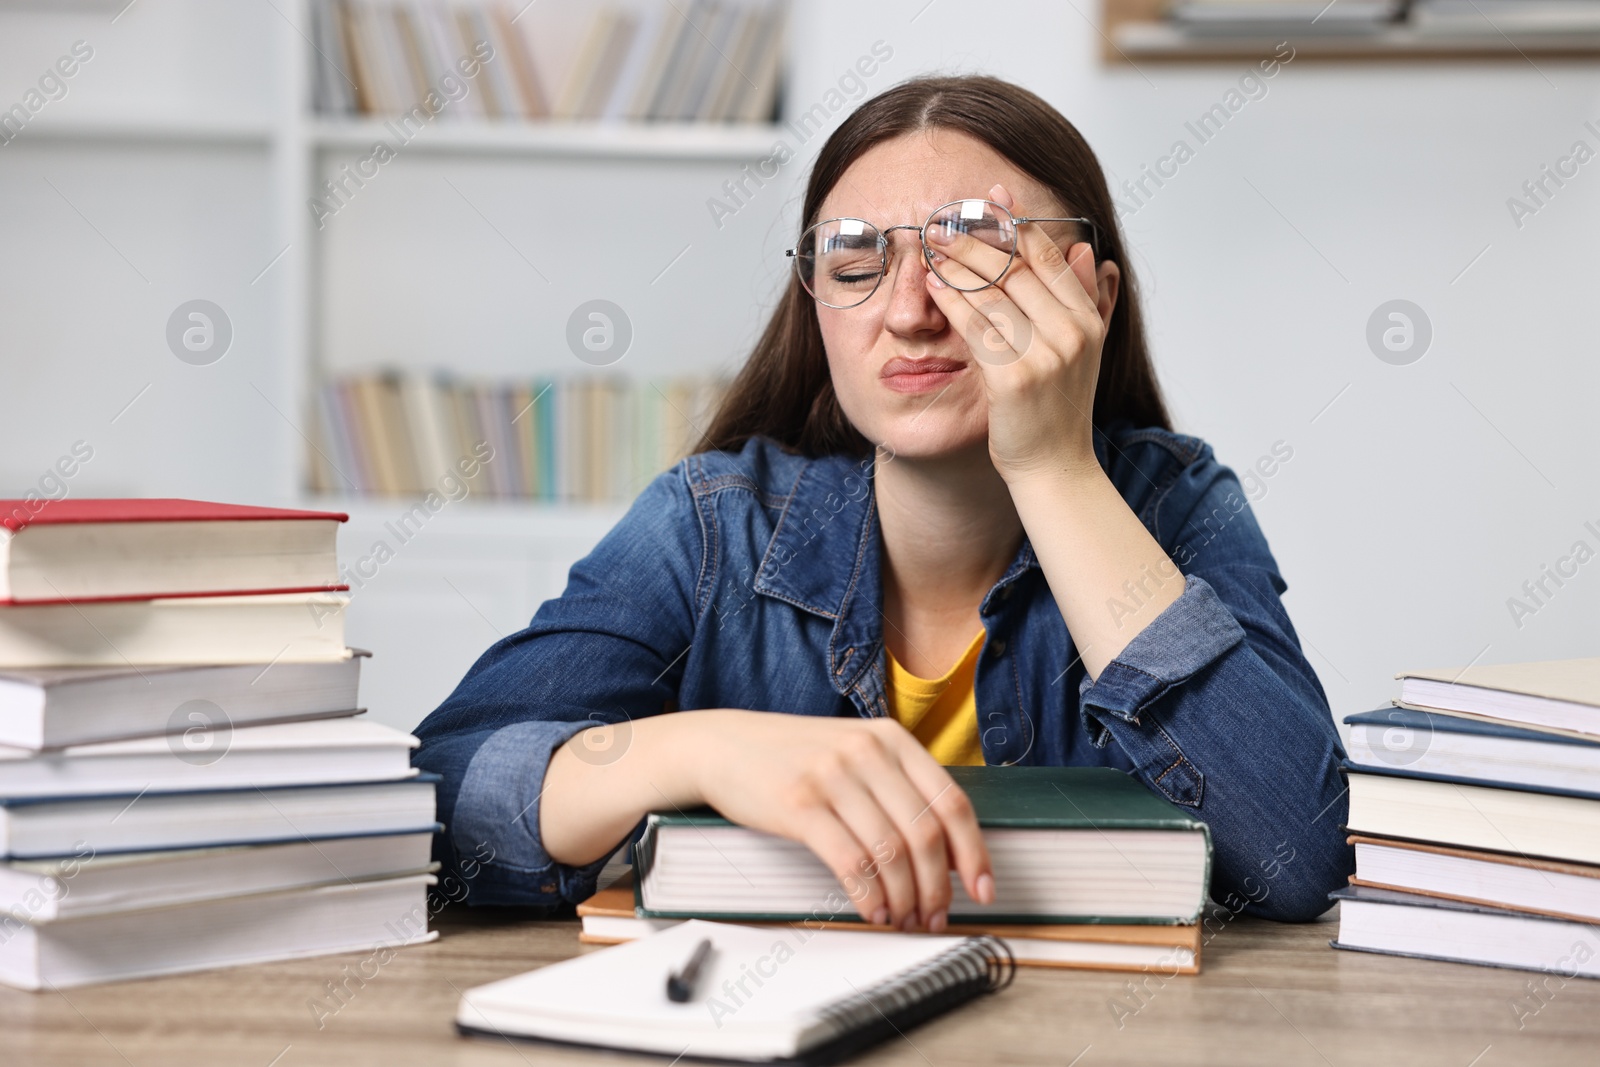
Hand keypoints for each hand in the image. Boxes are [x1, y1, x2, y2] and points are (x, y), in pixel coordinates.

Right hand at [692, 710, 994, 930]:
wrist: (724, 746)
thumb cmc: (794, 757)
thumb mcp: (854, 752)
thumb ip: (898, 786)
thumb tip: (948, 851)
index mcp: (892, 738)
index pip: (952, 801)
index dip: (975, 853)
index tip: (984, 889)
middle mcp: (867, 752)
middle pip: (926, 834)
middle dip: (938, 887)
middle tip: (936, 916)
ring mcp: (833, 776)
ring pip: (891, 852)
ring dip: (905, 898)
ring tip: (903, 919)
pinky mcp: (800, 804)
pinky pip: (851, 862)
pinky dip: (869, 896)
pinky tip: (873, 911)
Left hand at [922, 182, 1119, 483]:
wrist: (1055, 468)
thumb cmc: (1059, 410)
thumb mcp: (1084, 350)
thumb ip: (1086, 298)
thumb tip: (1089, 251)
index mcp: (1088, 320)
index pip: (1049, 257)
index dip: (1018, 224)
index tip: (991, 200)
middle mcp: (1071, 333)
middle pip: (1017, 269)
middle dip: (979, 238)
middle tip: (947, 220)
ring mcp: (1044, 356)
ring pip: (994, 293)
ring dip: (960, 264)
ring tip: (935, 245)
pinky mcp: (1014, 379)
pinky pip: (976, 328)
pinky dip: (953, 301)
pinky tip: (934, 284)